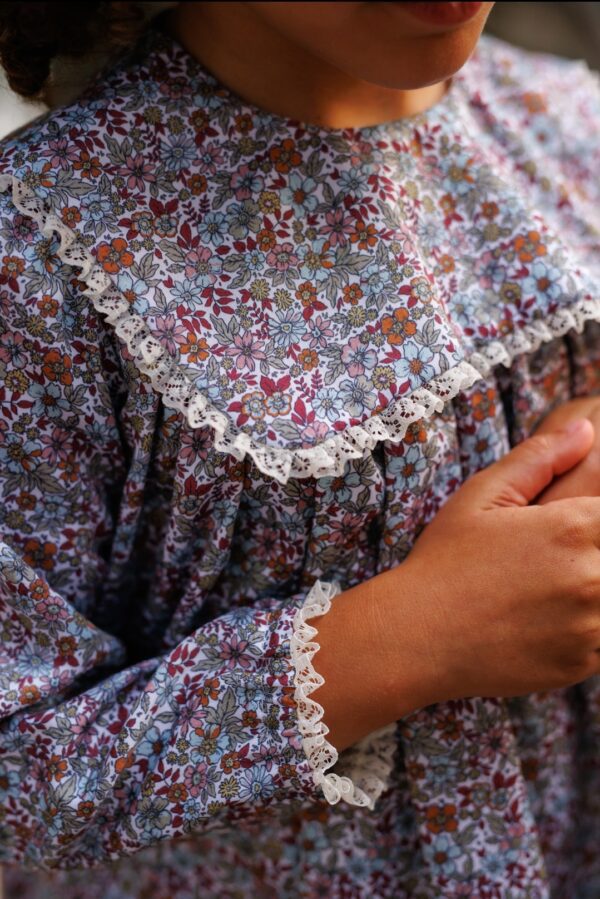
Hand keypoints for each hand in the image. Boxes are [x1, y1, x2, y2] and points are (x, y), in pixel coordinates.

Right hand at [312, 417, 599, 753]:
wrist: (416, 636)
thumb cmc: (444, 560)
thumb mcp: (482, 495)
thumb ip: (540, 458)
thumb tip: (585, 430)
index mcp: (573, 526)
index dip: (593, 515)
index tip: (574, 525)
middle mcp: (593, 577)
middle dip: (591, 550)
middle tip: (544, 558)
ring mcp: (591, 627)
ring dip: (592, 589)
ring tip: (545, 587)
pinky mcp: (584, 664)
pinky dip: (587, 626)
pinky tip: (547, 618)